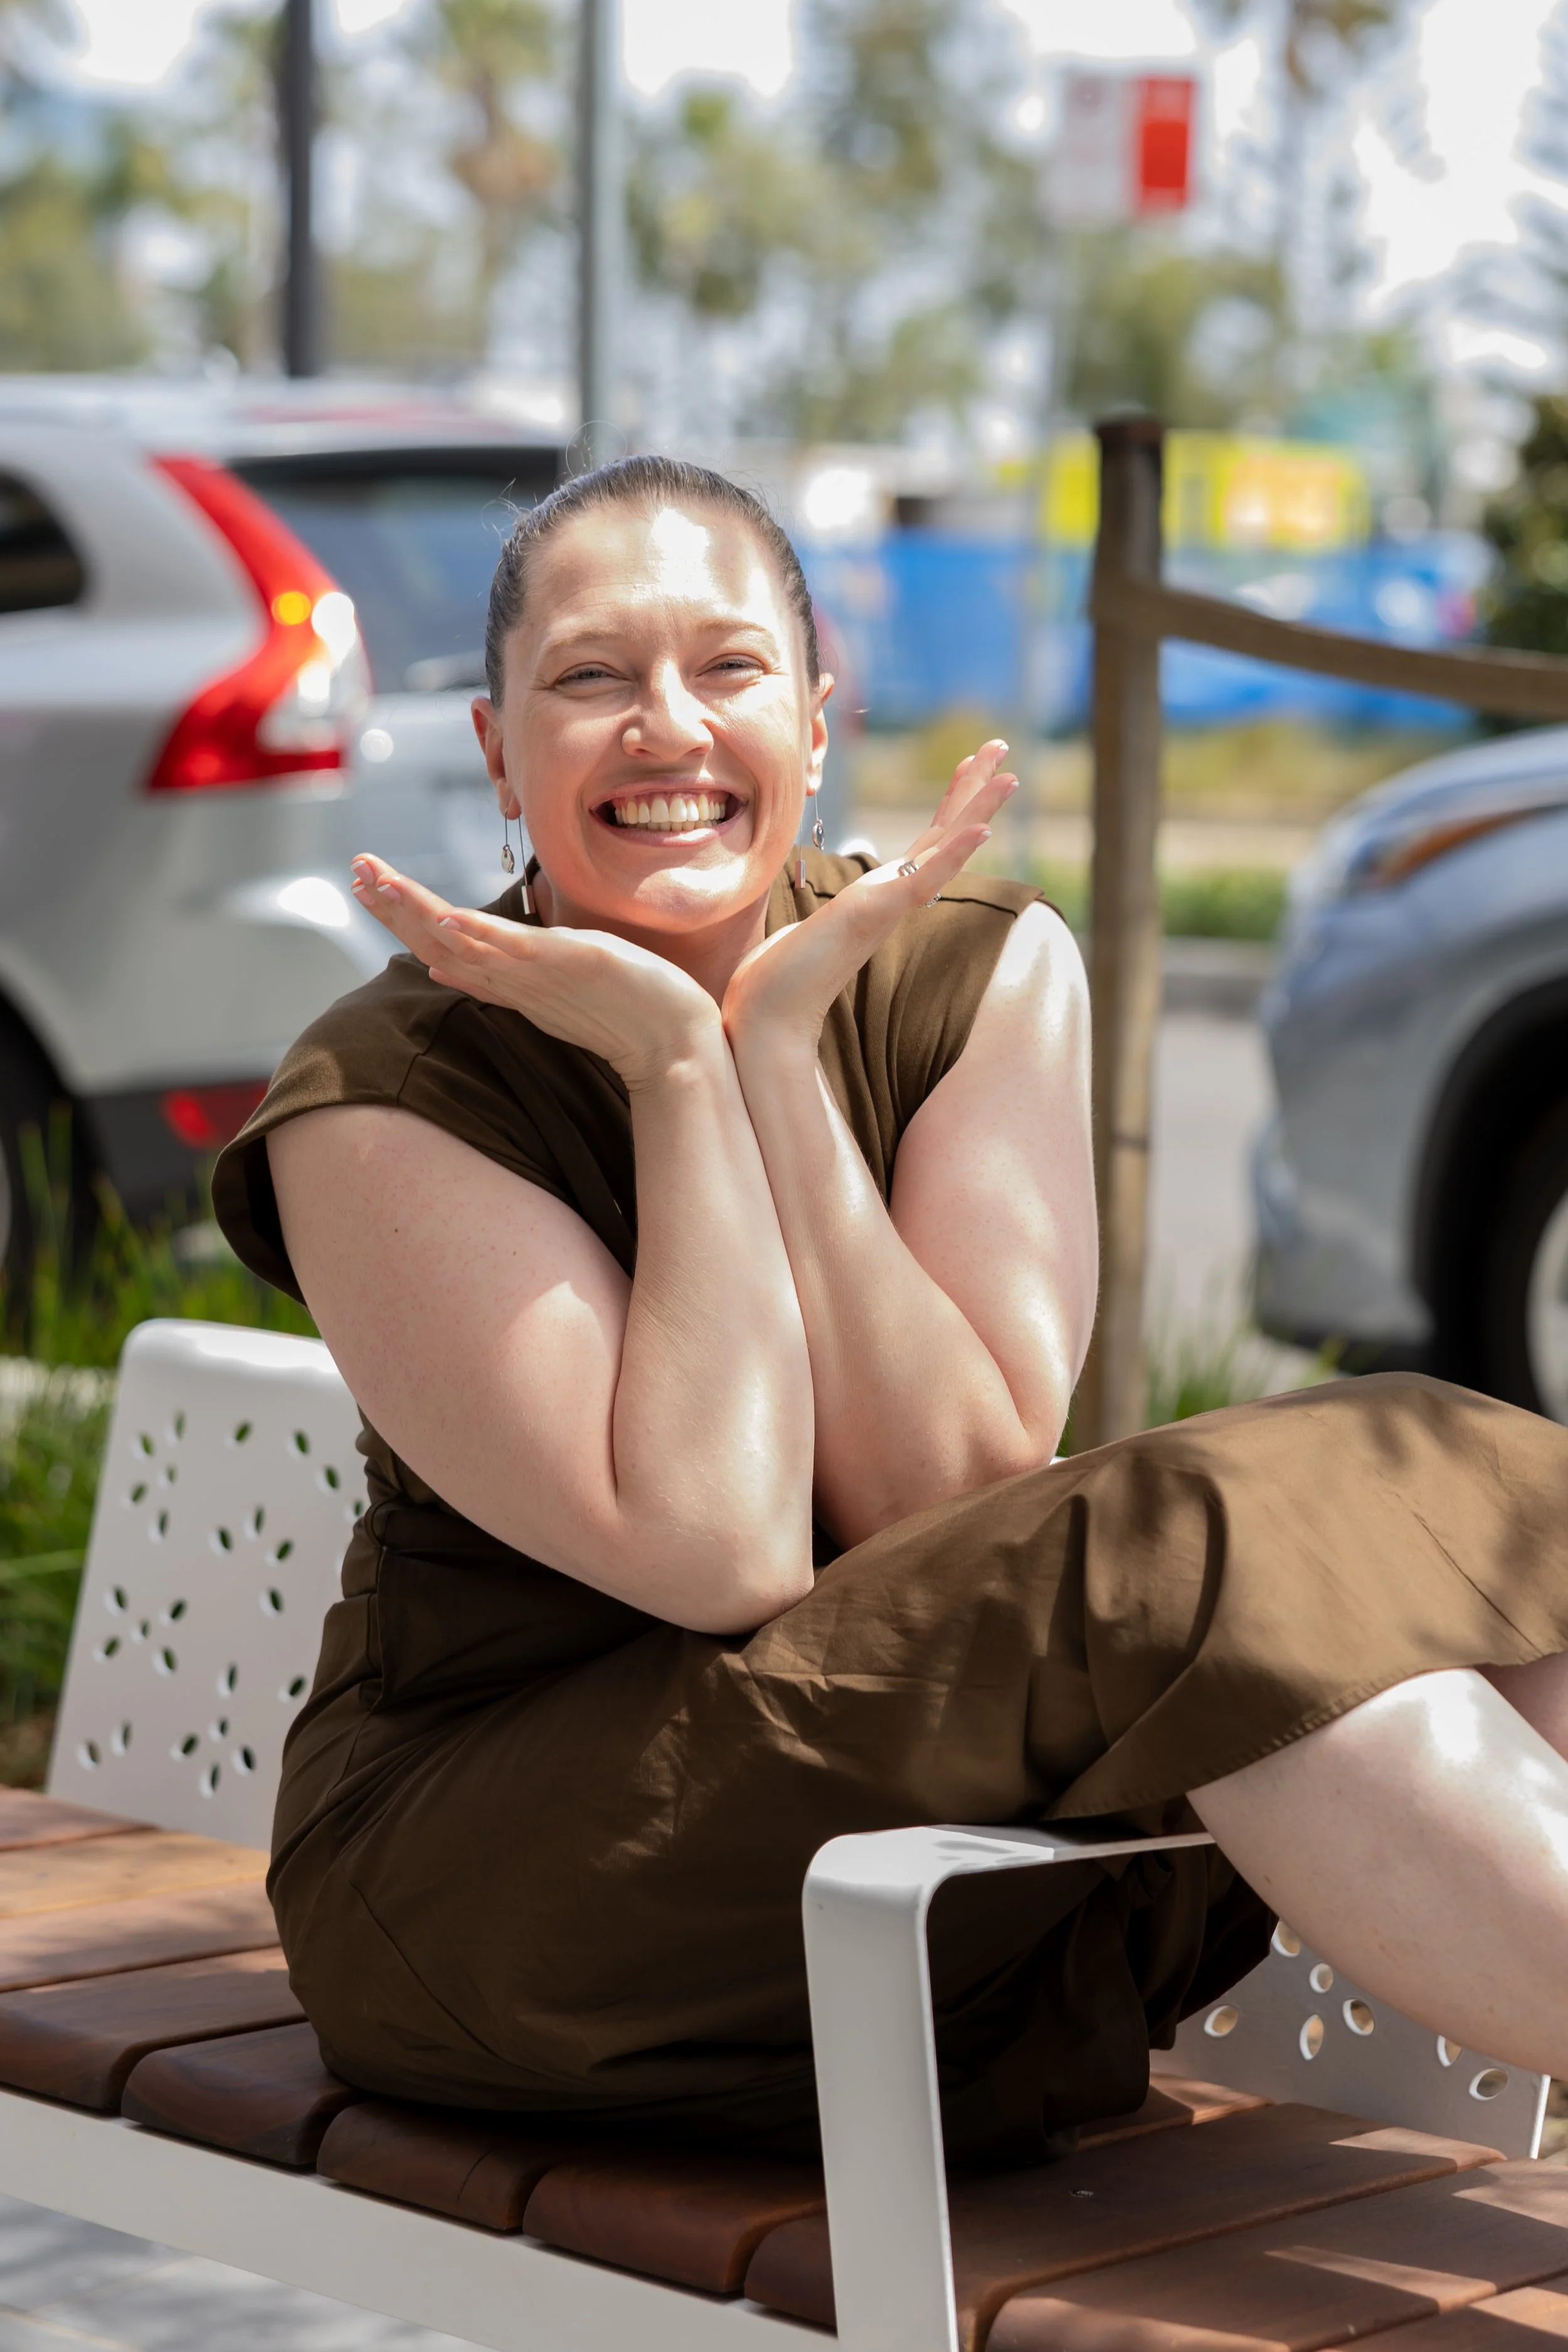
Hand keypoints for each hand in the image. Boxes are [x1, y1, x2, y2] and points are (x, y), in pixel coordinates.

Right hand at [348, 855, 719, 1088]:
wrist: (674, 1046)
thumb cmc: (627, 1011)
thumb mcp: (557, 983)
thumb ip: (509, 972)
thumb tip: (455, 965)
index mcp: (509, 983)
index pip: (440, 950)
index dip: (402, 920)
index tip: (369, 885)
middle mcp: (513, 983)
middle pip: (436, 945)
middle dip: (393, 907)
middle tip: (356, 869)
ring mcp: (535, 977)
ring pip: (461, 944)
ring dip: (416, 912)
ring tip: (376, 880)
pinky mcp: (566, 967)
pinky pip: (511, 952)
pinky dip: (476, 936)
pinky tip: (447, 917)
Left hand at [722, 740, 1017, 1050]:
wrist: (768, 1017)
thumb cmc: (778, 979)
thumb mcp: (804, 927)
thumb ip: (818, 913)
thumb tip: (809, 907)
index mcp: (879, 897)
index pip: (924, 841)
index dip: (949, 803)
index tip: (966, 766)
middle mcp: (892, 899)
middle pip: (943, 834)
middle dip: (973, 789)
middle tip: (1001, 748)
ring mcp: (888, 907)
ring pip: (944, 850)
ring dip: (978, 811)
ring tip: (1009, 775)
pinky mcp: (876, 916)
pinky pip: (925, 879)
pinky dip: (955, 854)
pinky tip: (982, 828)